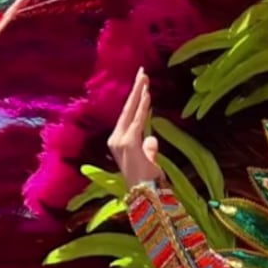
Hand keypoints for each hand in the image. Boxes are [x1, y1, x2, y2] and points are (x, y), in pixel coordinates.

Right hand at [108, 69, 163, 185]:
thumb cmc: (147, 181)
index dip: (135, 99)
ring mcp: (120, 141)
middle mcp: (115, 139)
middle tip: (142, 72)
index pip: (128, 115)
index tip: (142, 84)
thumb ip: (149, 149)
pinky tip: (147, 94)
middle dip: (135, 89)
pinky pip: (138, 120)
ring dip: (139, 93)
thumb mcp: (148, 160)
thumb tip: (152, 140)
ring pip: (132, 111)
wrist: (145, 195)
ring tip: (145, 77)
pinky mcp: (129, 143)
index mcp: (118, 141)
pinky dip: (143, 107)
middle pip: (127, 108)